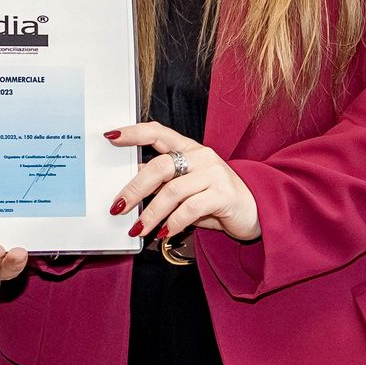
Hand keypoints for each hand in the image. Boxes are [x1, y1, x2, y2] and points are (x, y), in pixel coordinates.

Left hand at [107, 122, 260, 242]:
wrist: (254, 211)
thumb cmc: (214, 198)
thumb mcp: (185, 186)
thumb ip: (162, 181)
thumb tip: (128, 182)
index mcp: (188, 148)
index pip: (157, 132)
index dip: (134, 132)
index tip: (111, 137)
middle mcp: (200, 156)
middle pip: (160, 166)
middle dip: (135, 188)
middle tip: (118, 206)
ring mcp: (213, 173)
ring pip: (172, 191)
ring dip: (151, 213)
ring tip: (139, 229)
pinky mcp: (223, 194)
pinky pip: (191, 208)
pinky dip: (173, 222)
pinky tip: (164, 232)